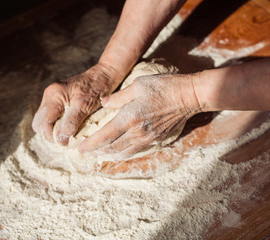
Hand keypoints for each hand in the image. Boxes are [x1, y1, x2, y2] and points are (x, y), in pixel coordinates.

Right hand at [32, 63, 120, 144]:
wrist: (105, 76)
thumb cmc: (97, 88)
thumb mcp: (85, 105)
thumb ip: (71, 122)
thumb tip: (60, 139)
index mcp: (54, 95)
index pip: (42, 123)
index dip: (51, 136)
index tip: (65, 143)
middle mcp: (50, 96)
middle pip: (40, 123)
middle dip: (50, 134)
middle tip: (66, 140)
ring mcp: (54, 98)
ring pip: (46, 121)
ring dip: (55, 130)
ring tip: (70, 135)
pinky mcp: (60, 101)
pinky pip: (54, 117)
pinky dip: (60, 125)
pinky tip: (72, 128)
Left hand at [78, 73, 201, 159]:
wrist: (189, 96)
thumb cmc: (163, 87)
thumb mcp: (138, 85)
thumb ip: (118, 97)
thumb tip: (104, 104)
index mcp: (130, 117)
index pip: (105, 136)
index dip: (91, 144)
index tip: (80, 148)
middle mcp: (138, 132)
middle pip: (112, 148)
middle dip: (96, 153)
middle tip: (86, 154)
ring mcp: (148, 138)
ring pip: (124, 153)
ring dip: (109, 156)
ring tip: (99, 156)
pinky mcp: (157, 139)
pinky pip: (136, 151)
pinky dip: (124, 154)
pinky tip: (119, 152)